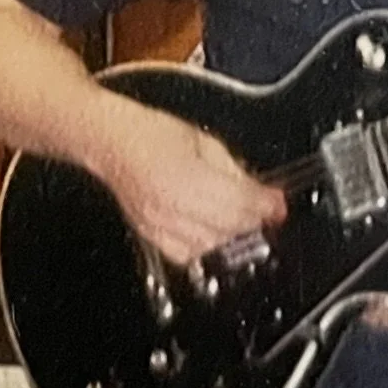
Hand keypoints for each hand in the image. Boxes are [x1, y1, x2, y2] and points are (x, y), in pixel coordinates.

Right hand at [97, 104, 287, 267]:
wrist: (110, 140)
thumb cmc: (150, 132)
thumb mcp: (204, 140)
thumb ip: (234, 168)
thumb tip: (262, 191)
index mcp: (186, 176)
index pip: (239, 203)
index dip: (266, 205)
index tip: (277, 204)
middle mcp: (171, 205)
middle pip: (228, 227)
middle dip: (253, 219)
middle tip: (264, 209)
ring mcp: (158, 224)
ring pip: (209, 245)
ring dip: (230, 234)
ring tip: (236, 215)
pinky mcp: (149, 234)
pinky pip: (185, 255)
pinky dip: (203, 247)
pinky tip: (209, 230)